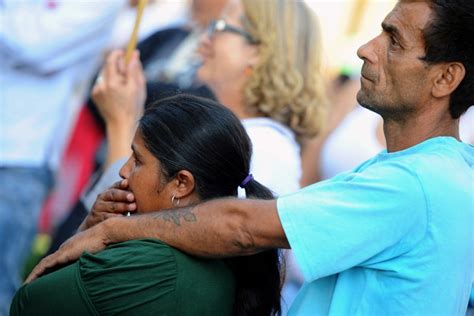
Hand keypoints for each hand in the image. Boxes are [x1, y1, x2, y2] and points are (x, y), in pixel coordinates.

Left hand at [26, 222, 110, 283]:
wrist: (106, 232)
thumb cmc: (107, 241)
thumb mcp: (98, 251)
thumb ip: (93, 256)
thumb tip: (97, 266)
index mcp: (73, 247)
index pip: (58, 259)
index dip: (51, 269)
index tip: (46, 277)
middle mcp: (66, 247)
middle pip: (49, 262)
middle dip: (40, 273)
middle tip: (33, 283)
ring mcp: (63, 250)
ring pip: (43, 265)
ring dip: (35, 275)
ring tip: (27, 285)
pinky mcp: (63, 254)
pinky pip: (44, 266)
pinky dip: (35, 274)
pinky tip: (30, 282)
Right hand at [78, 179, 135, 231]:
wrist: (96, 223)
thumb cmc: (114, 210)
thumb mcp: (119, 201)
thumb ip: (127, 194)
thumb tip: (143, 186)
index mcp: (108, 191)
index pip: (115, 186)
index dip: (121, 184)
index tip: (128, 183)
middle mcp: (101, 198)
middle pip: (113, 195)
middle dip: (123, 195)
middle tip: (133, 197)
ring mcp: (98, 208)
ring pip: (111, 206)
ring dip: (122, 206)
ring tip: (133, 207)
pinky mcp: (96, 219)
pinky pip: (106, 217)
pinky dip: (114, 217)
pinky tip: (122, 217)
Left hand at [92, 49, 145, 168]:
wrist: (122, 125)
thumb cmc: (133, 107)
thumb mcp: (138, 87)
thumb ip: (135, 69)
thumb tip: (134, 54)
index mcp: (112, 82)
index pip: (111, 60)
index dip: (117, 54)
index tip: (124, 52)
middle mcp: (102, 85)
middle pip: (107, 66)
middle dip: (117, 65)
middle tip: (127, 69)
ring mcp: (97, 90)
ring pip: (105, 74)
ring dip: (113, 75)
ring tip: (124, 86)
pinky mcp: (95, 95)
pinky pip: (102, 82)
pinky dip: (109, 83)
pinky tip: (117, 93)